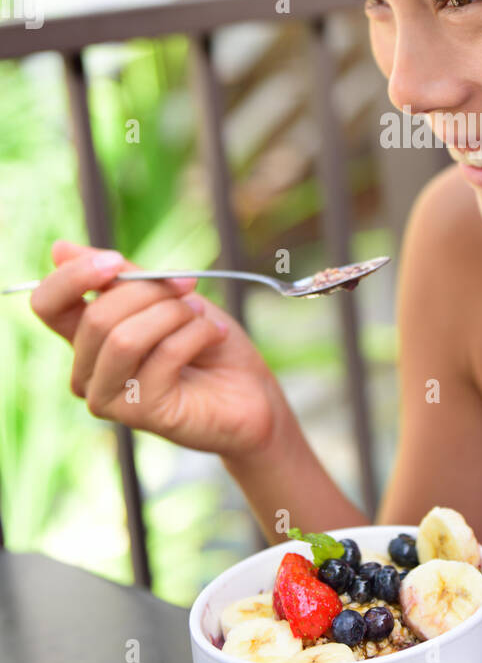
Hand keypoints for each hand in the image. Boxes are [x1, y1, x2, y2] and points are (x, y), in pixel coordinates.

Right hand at [29, 241, 287, 456]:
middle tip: (189, 288)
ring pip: (125, 338)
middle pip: (96, 316)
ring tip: (202, 316)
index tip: (114, 260)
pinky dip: (197, 334)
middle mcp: (88, 372)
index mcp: (86, 338)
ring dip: (173, 314)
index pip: (47, 304)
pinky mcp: (141, 414)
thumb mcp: (164, 296)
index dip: (73, 276)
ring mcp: (110, 397)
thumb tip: (60, 248)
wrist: (251, 391)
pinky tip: (215, 335)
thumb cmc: (207, 341)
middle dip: (151, 291)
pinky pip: (163, 357)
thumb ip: (118, 277)